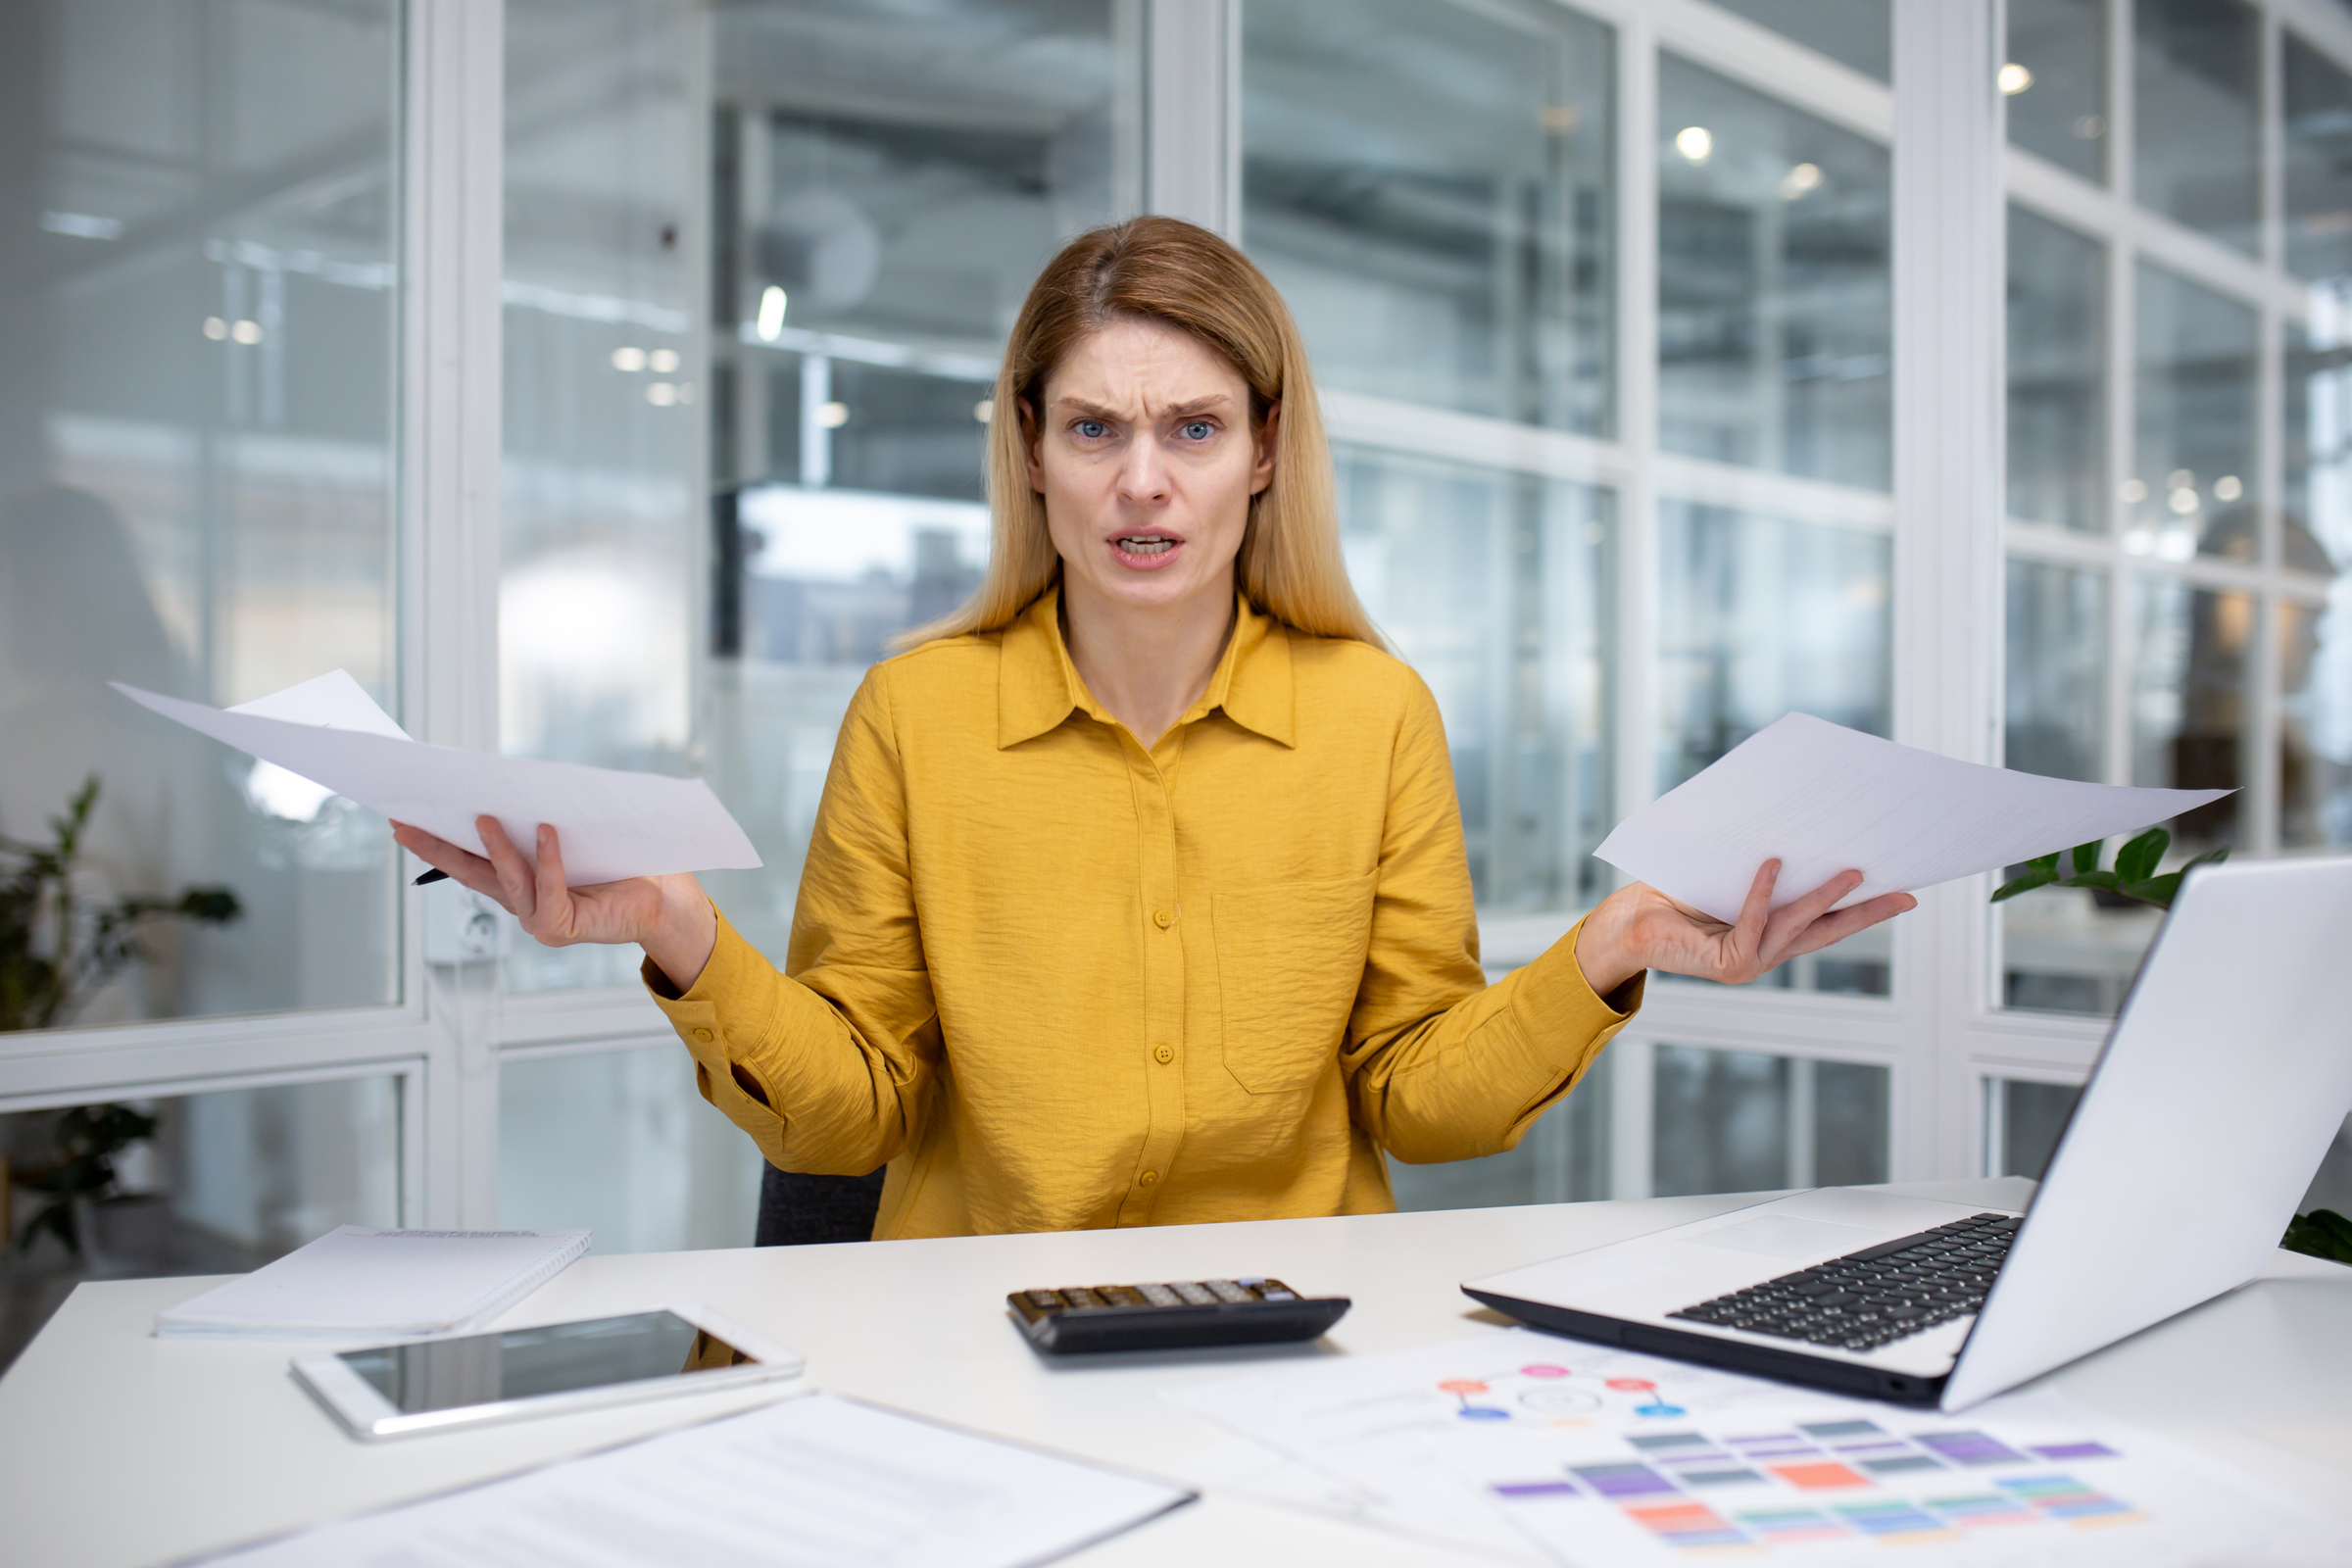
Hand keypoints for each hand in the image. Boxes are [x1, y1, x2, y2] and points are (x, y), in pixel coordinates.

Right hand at [391, 817, 717, 989]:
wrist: (665, 896)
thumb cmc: (621, 862)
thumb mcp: (575, 834)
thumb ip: (543, 818)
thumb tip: (518, 781)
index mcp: (518, 882)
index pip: (467, 861)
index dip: (435, 842)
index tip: (402, 819)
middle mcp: (521, 903)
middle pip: (469, 873)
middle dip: (436, 848)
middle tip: (404, 823)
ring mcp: (538, 919)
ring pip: (508, 880)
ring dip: (496, 848)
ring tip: (483, 816)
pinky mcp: (562, 928)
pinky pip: (548, 891)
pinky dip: (547, 860)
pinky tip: (546, 831)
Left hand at [1572, 860, 1915, 996]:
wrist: (1627, 922)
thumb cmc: (1674, 894)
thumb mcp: (1729, 876)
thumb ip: (1764, 868)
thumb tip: (1799, 830)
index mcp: (1771, 936)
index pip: (1827, 924)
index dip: (1865, 912)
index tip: (1903, 895)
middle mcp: (1765, 954)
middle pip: (1826, 930)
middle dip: (1867, 913)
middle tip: (1904, 894)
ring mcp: (1748, 962)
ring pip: (1795, 925)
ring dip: (1825, 897)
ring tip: (1854, 871)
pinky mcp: (1726, 963)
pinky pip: (1752, 921)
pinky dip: (1764, 892)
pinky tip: (1775, 863)